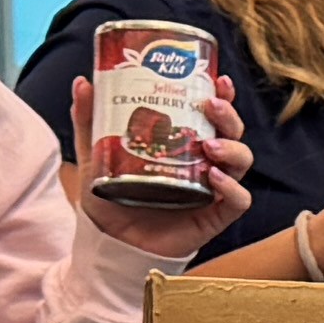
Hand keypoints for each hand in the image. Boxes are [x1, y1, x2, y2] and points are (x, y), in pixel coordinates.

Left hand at [87, 71, 259, 265]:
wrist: (109, 242)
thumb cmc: (110, 198)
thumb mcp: (95, 155)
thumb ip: (89, 121)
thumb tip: (82, 83)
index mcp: (184, 142)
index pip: (212, 114)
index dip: (223, 95)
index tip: (218, 80)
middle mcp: (203, 162)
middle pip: (233, 132)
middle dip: (229, 115)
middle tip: (211, 105)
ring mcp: (211, 189)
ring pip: (241, 161)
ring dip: (233, 147)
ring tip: (211, 144)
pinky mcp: (213, 216)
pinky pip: (238, 200)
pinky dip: (232, 188)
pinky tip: (214, 177)